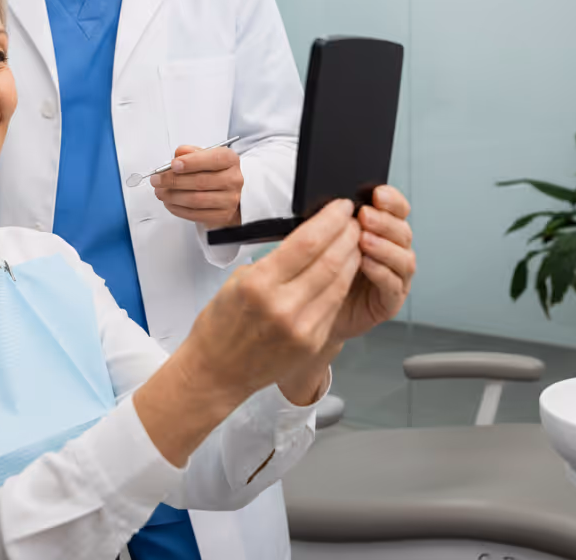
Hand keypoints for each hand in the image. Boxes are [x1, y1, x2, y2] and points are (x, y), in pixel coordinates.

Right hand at [134, 198, 360, 465]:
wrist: (218, 369)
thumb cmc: (222, 321)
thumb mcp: (240, 280)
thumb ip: (275, 260)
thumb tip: (309, 237)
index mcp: (259, 284)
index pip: (307, 242)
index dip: (331, 220)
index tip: (341, 206)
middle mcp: (283, 306)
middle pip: (330, 260)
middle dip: (348, 235)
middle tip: (355, 219)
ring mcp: (301, 328)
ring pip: (338, 282)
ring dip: (352, 257)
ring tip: (357, 240)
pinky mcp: (311, 342)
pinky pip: (334, 304)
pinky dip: (343, 282)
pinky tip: (347, 269)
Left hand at [151, 143, 242, 228]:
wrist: (227, 191)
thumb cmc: (213, 171)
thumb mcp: (204, 155)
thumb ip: (190, 153)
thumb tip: (178, 155)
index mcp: (230, 160)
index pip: (213, 160)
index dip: (191, 162)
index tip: (173, 165)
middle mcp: (233, 179)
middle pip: (200, 182)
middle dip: (174, 181)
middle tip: (157, 180)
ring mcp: (229, 200)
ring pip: (196, 200)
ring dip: (173, 196)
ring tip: (160, 192)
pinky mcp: (221, 216)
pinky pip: (195, 214)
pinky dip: (178, 209)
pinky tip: (169, 202)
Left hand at [327, 185, 414, 344]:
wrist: (314, 308)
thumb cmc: (320, 269)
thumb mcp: (324, 238)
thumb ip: (334, 222)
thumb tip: (335, 203)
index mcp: (380, 231)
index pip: (397, 210)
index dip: (392, 200)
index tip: (378, 194)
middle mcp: (392, 251)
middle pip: (403, 231)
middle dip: (385, 221)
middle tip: (365, 216)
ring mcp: (395, 277)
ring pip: (404, 258)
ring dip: (385, 246)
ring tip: (365, 240)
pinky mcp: (390, 301)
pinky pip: (394, 285)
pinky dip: (382, 272)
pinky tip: (366, 264)